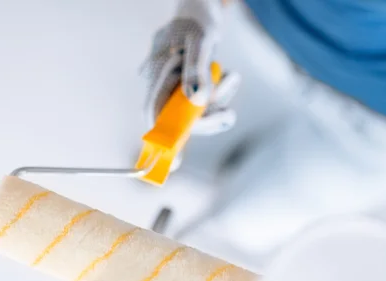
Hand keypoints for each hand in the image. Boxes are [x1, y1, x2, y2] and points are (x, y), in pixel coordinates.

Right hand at [141, 0, 238, 134]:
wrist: (203, 11)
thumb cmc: (198, 22)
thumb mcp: (200, 42)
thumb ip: (196, 70)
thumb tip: (196, 100)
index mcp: (157, 71)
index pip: (154, 111)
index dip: (162, 136)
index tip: (174, 160)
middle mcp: (164, 83)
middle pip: (180, 119)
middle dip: (208, 118)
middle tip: (229, 114)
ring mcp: (177, 88)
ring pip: (198, 113)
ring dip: (220, 101)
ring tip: (231, 77)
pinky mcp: (191, 89)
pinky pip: (207, 104)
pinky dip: (222, 95)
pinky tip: (229, 77)